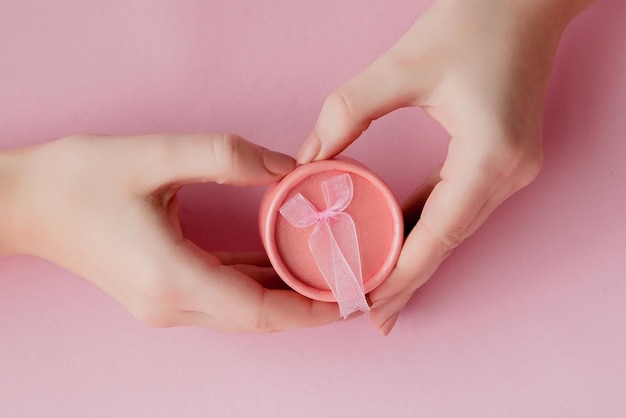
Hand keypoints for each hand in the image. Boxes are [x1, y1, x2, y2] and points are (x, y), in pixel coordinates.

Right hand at [0, 134, 338, 330]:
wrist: (25, 203)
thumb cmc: (79, 179)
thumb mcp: (155, 155)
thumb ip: (228, 157)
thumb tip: (287, 168)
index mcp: (172, 278)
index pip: (262, 311)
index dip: (312, 309)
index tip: (352, 296)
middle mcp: (171, 303)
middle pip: (259, 316)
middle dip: (310, 303)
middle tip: (353, 277)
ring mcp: (165, 304)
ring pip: (244, 309)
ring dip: (287, 294)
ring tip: (329, 268)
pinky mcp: (162, 292)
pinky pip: (223, 295)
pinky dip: (258, 282)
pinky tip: (282, 259)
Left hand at [297, 0, 593, 333]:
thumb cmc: (473, 21)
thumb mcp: (402, 65)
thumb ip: (348, 112)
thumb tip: (309, 157)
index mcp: (489, 158)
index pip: (438, 236)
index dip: (401, 275)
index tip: (368, 304)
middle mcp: (507, 174)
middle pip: (446, 243)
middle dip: (405, 279)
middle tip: (367, 314)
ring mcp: (509, 170)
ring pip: (451, 229)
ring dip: (415, 257)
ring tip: (378, 290)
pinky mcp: (499, 160)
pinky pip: (455, 204)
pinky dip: (425, 225)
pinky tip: (397, 239)